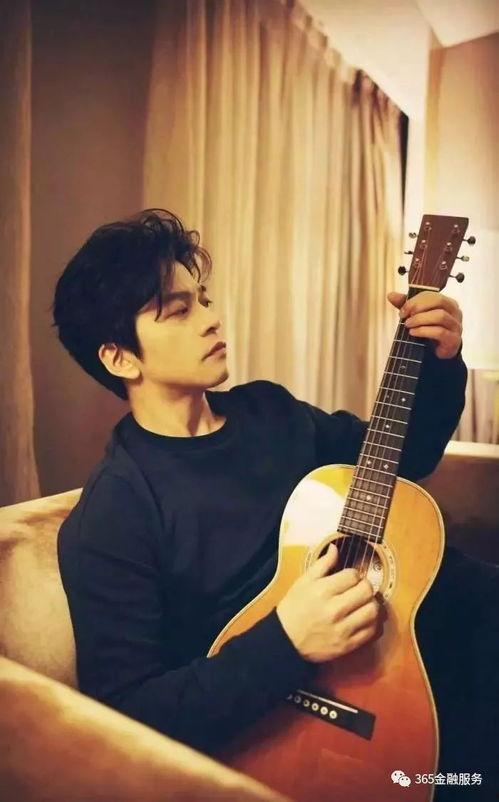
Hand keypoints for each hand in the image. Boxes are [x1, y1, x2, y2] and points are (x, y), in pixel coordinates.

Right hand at [276, 544, 380, 662]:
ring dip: (373, 604)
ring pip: (373, 611)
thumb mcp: (303, 581)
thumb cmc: (294, 607)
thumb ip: (322, 564)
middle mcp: (334, 610)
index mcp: (322, 591)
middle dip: (366, 586)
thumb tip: (335, 548)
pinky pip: (372, 632)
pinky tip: (366, 619)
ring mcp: (342, 629)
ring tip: (365, 603)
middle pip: (367, 591)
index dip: (354, 574)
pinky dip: (374, 623)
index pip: (353, 575)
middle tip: (360, 589)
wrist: (286, 640)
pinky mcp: (347, 645)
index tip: (350, 578)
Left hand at [387, 290, 462, 358]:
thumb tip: (391, 295)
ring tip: (407, 325)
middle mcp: (455, 312)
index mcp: (447, 302)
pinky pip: (440, 332)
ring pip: (440, 316)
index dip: (414, 301)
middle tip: (405, 316)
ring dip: (420, 319)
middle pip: (439, 300)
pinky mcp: (453, 340)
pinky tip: (413, 333)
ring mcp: (456, 326)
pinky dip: (424, 331)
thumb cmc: (429, 330)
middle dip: (418, 307)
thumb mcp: (416, 316)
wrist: (438, 353)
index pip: (431, 294)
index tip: (402, 311)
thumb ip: (406, 305)